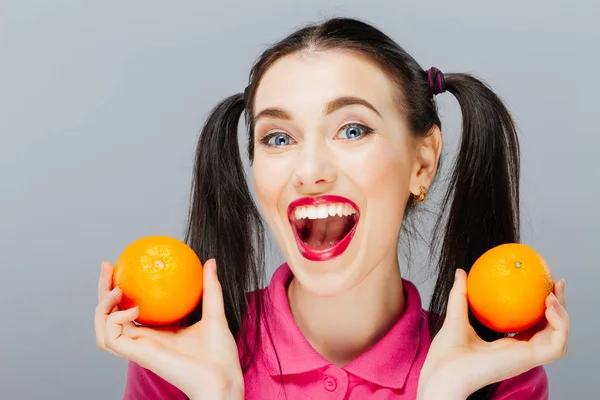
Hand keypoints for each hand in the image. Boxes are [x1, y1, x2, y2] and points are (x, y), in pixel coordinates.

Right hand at [94, 259, 243, 399]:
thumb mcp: (214, 312)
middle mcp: (143, 339)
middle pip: (109, 315)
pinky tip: (134, 309)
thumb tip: (210, 262)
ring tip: (116, 289)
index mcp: (156, 331)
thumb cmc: (219, 354)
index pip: (127, 309)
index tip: (120, 265)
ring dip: (102, 307)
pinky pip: (111, 338)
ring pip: (103, 328)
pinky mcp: (138, 355)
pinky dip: (115, 320)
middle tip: (107, 267)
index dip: (119, 289)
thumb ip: (210, 288)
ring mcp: (139, 348)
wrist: (222, 378)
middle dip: (102, 290)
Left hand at [418, 269, 568, 399]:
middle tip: (556, 283)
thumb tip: (461, 272)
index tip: (542, 284)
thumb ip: (461, 294)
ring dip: (562, 315)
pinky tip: (548, 308)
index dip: (541, 307)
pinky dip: (559, 326)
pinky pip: (556, 345)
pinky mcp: (529, 360)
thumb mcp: (456, 315)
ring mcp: (526, 357)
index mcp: (507, 346)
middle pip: (551, 330)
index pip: (533, 326)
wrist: (442, 370)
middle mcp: (520, 352)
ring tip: (551, 296)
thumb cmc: (446, 352)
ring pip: (559, 338)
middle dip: (559, 307)